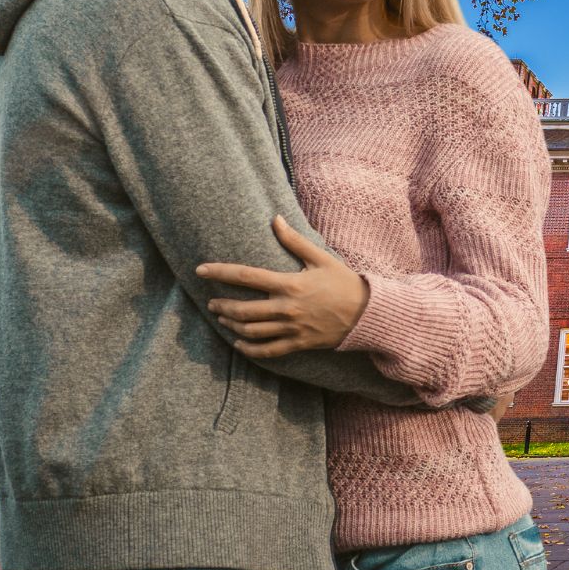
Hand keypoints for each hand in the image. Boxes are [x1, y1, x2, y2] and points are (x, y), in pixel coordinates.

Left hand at [196, 217, 369, 356]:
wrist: (367, 312)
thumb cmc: (344, 282)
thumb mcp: (321, 258)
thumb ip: (295, 240)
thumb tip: (275, 219)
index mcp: (290, 283)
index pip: (246, 276)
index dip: (220, 272)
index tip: (201, 270)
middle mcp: (287, 307)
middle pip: (243, 310)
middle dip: (222, 306)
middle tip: (212, 303)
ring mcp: (292, 328)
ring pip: (251, 331)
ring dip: (232, 325)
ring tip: (223, 319)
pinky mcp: (298, 343)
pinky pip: (268, 351)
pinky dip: (249, 349)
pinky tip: (239, 344)